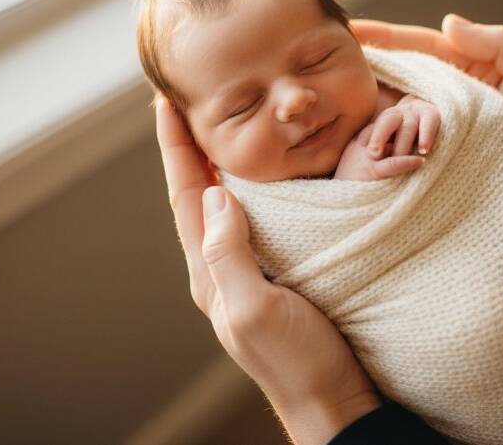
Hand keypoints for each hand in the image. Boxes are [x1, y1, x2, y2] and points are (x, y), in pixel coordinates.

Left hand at [155, 97, 378, 443]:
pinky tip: (269, 174)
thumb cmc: (299, 363)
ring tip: (222, 123)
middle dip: (191, 146)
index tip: (166, 101)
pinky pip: (260, 219)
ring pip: (229, 204)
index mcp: (212, 272)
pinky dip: (256, 187)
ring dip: (221, 162)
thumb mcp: (257, 309)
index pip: (186, 198)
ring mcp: (253, 270)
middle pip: (199, 195)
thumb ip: (230, 254)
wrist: (336, 403)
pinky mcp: (282, 272)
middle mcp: (225, 267)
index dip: (176, 148)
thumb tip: (215, 195)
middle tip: (190, 100)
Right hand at [351, 15, 502, 319]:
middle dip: (363, 71)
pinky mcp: (446, 173)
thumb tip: (449, 22)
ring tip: (323, 104)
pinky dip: (382, 147)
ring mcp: (450, 139)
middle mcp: (458, 105)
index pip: (423, 49)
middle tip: (316, 66)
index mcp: (479, 75)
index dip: (385, 38)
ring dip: (365, 111)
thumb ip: (502, 45)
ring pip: (398, 117)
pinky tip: (354, 144)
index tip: (347, 29)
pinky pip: (409, 154)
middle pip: (401, 81)